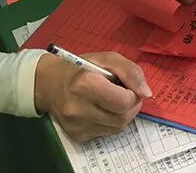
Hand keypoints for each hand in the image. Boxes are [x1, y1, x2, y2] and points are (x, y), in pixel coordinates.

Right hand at [34, 52, 151, 142]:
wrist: (48, 84)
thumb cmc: (81, 68)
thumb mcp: (108, 59)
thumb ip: (131, 72)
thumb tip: (146, 93)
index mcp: (85, 84)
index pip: (123, 101)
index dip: (134, 95)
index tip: (130, 88)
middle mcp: (78, 108)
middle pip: (122, 118)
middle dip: (131, 106)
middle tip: (126, 95)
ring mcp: (76, 125)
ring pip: (117, 128)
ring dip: (123, 115)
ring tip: (114, 101)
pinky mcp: (76, 136)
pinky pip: (106, 133)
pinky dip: (110, 122)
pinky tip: (102, 110)